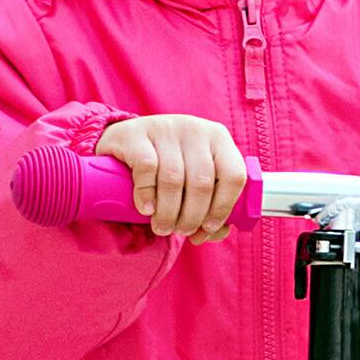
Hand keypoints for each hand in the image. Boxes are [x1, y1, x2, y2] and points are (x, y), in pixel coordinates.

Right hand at [96, 115, 246, 240]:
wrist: (125, 143)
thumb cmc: (169, 169)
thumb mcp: (195, 182)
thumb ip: (212, 207)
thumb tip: (215, 232)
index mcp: (219, 139)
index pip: (234, 175)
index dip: (223, 208)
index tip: (208, 227)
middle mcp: (195, 129)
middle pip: (202, 182)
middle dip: (192, 217)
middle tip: (181, 231)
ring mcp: (165, 127)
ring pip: (173, 178)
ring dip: (168, 212)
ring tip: (162, 227)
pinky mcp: (134, 133)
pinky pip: (146, 168)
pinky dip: (147, 195)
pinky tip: (146, 209)